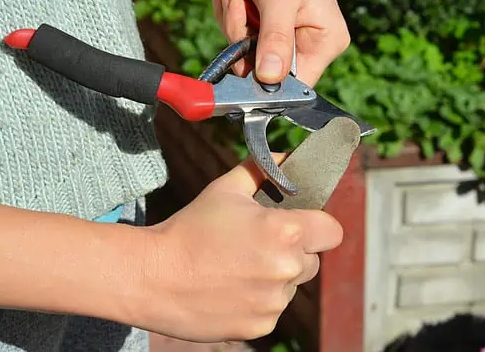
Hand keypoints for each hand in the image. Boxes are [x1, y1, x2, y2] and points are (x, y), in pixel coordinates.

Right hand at [134, 155, 342, 341]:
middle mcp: (287, 268)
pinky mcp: (261, 326)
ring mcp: (275, 301)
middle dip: (293, 252)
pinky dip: (257, 302)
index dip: (318, 226)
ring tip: (236, 268)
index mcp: (286, 231)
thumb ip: (264, 170)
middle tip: (256, 246)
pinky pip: (272, 310)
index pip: (331, 231)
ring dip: (275, 278)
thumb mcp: (226, 189)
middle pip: (312, 260)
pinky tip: (229, 290)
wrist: (153, 276)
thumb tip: (288, 158)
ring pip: (292, 287)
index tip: (301, 226)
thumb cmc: (190, 229)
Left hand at [207, 0, 350, 85]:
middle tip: (235, 3)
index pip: (296, 83)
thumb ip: (276, 40)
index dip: (265, 80)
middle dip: (240, 36)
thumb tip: (270, 79)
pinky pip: (239, 34)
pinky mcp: (264, 27)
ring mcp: (284, 37)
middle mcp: (307, 45)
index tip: (241, 62)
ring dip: (231, 20)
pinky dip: (228, 12)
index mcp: (324, 42)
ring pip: (245, 51)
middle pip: (263, 68)